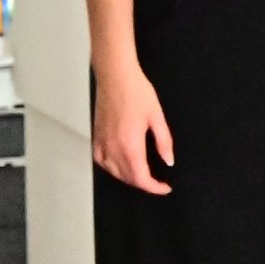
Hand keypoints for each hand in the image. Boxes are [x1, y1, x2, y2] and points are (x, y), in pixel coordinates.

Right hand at [93, 65, 174, 195]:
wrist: (116, 75)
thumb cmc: (136, 92)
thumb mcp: (157, 117)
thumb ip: (164, 142)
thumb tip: (168, 161)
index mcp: (130, 145)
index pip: (141, 178)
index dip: (155, 188)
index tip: (165, 187)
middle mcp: (113, 148)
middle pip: (128, 178)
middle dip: (144, 184)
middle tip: (157, 181)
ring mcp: (102, 142)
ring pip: (113, 172)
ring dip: (128, 178)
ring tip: (141, 174)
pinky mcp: (96, 136)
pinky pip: (100, 161)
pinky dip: (110, 168)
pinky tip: (118, 165)